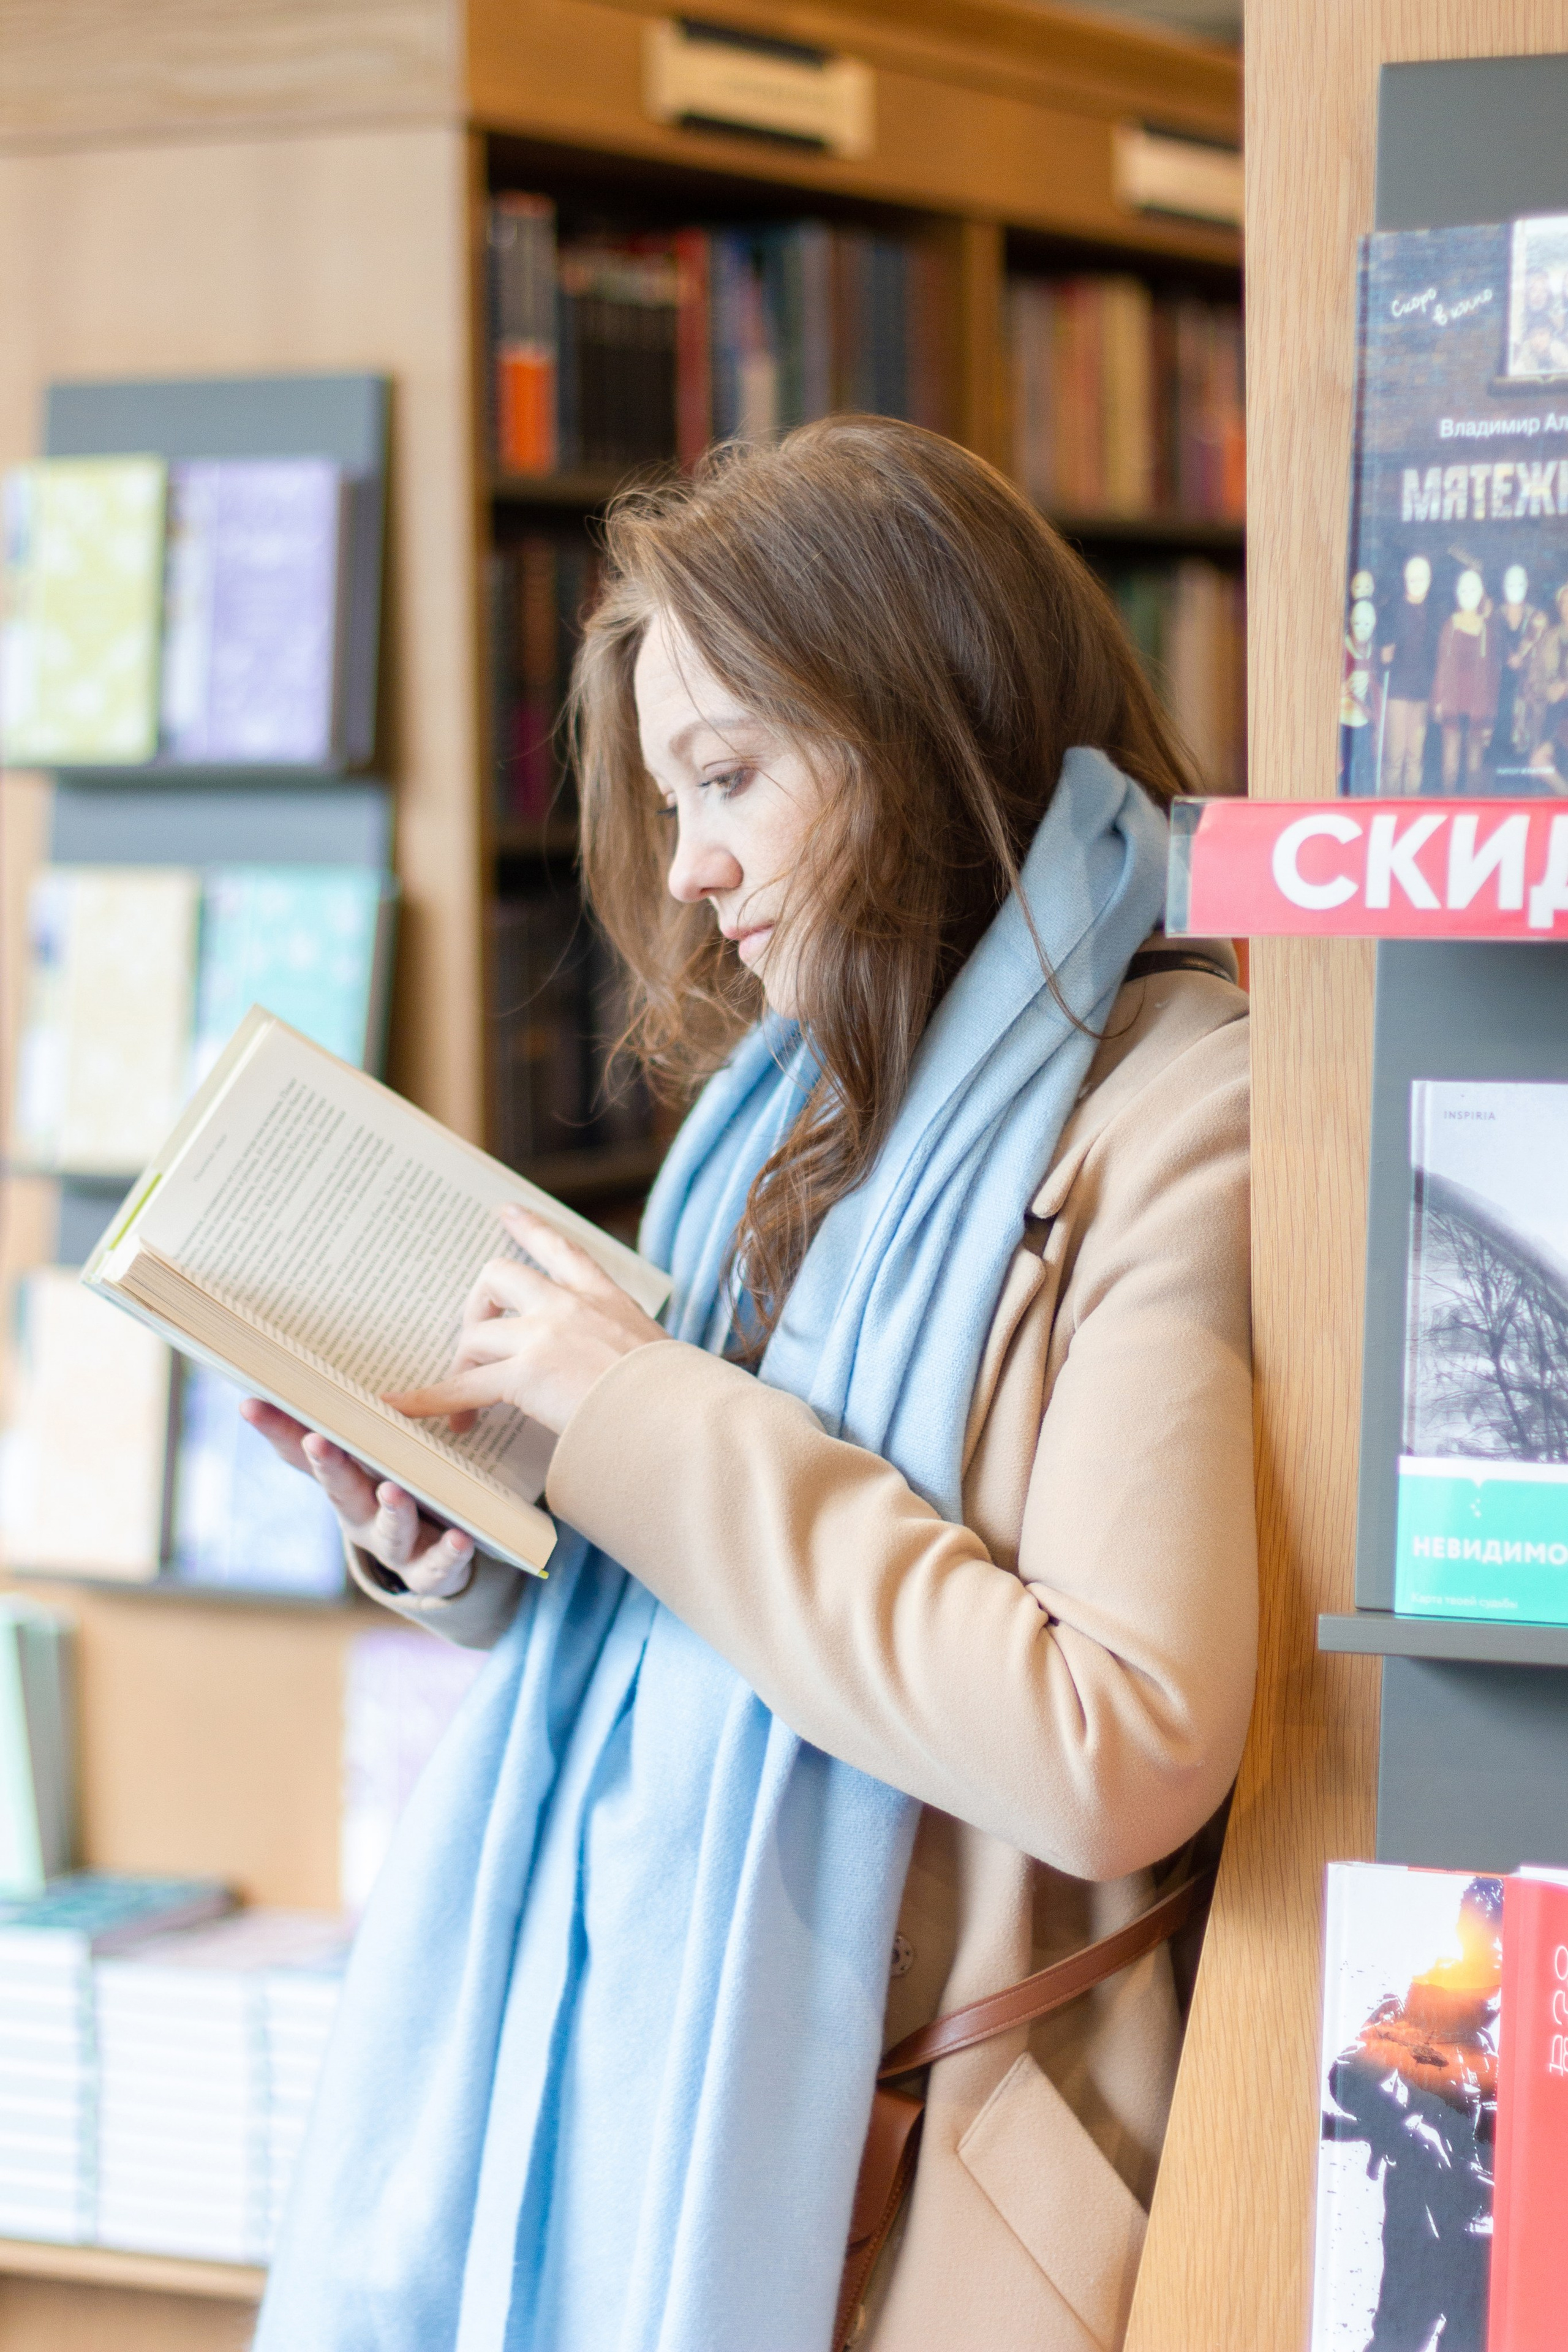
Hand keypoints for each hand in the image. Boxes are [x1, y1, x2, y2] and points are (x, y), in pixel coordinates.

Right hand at [239, 1399, 475, 1597]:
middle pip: (340, 1491)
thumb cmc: (394, 1497)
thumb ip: (349, 1424)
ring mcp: (396, 1547)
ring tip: (392, 1491)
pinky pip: (439, 1564)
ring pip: (390, 1530)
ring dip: (391, 1510)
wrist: (432, 1564)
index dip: (278, 1430)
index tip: (251, 1403)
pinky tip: (460, 1538)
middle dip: (329, 1465)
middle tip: (316, 1440)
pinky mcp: (431, 1571)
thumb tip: (312, 1371)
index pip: (301, 1454)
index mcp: (342, 1483)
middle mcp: (361, 1516)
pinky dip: (449, 1552)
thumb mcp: (369, 1462)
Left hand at [384, 1204, 668, 1436]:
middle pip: (496, 1278)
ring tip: (466, 1410)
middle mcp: (568, 1305)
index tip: (504, 1213)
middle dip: (475, 1308)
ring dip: (463, 1368)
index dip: (528, 1229)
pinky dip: (425, 1397)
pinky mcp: (524, 1375)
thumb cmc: (674, 1398)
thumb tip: (608, 1371)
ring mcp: (543, 1336)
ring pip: (476, 1335)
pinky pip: (460, 1386)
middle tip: (474, 1346)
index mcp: (604, 1297)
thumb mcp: (653, 1351)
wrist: (677, 1417)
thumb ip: (620, 1347)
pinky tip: (398, 1403)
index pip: (560, 1249)